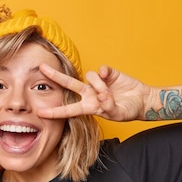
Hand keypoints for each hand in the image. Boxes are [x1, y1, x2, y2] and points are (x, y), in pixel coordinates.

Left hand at [37, 65, 153, 120]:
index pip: (67, 110)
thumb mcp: (117, 113)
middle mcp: (89, 93)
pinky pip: (100, 70)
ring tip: (109, 93)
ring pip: (89, 77)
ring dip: (99, 84)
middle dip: (54, 76)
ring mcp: (97, 82)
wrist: (142, 100)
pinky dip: (104, 73)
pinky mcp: (107, 73)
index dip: (54, 112)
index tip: (39, 112)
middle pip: (68, 84)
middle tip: (41, 67)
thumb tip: (101, 97)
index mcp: (88, 107)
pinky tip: (109, 77)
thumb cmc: (128, 110)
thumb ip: (109, 107)